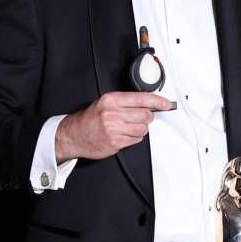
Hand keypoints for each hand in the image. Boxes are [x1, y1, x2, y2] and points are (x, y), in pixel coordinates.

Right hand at [54, 92, 173, 160]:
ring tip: (128, 128)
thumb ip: (126, 103)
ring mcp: (114, 129)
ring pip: (143, 129)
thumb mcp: (105, 103)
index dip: (158, 101)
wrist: (73, 135)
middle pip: (145, 115)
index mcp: (111, 100)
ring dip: (140, 129)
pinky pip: (136, 140)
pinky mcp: (116, 142)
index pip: (142, 98)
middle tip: (140, 119)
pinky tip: (123, 135)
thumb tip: (149, 104)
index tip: (167, 104)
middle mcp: (112, 113)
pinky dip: (134, 138)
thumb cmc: (90, 119)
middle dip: (147, 118)